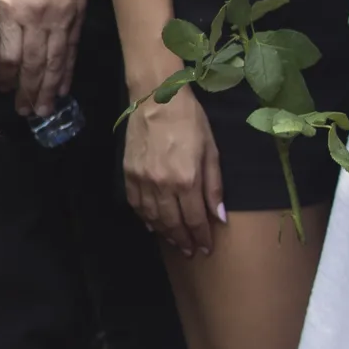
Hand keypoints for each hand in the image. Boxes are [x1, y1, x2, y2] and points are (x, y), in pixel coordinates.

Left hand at [0, 0, 87, 116]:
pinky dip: (67, 71)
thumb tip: (6, 47)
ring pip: (56, 62)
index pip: (12, 54)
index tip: (5, 89)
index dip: (8, 77)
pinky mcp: (79, 15)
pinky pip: (72, 50)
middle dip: (30, 91)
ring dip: (49, 89)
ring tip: (44, 109)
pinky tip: (64, 87)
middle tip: (26, 112)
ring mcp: (63, 17)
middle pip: (35, 64)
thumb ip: (7, 17)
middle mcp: (40, 17)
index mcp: (16, 8)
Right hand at [123, 86, 223, 257]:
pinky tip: (152, 224)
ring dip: (164, 232)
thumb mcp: (211, 151)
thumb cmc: (190, 121)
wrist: (156, 98)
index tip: (206, 248)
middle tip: (190, 250)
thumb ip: (214, 186)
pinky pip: (136, 204)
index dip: (201, 236)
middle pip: (173, 223)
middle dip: (183, 240)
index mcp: (186, 180)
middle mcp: (162, 185)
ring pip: (153, 217)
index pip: (195, 219)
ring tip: (174, 240)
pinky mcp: (128, 173)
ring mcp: (142, 180)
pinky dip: (144, 218)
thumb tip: (220, 216)